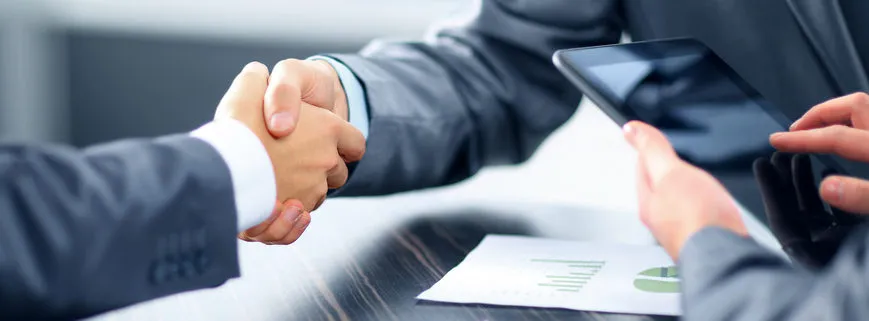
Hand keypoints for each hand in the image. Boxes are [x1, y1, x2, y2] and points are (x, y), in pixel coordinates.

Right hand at [214, 62, 365, 243]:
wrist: (224, 167)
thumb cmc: (238, 126)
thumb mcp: (248, 89)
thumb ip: (258, 80)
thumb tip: (258, 74)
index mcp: (327, 128)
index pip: (354, 141)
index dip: (345, 142)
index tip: (331, 143)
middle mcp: (327, 160)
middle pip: (338, 170)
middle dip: (323, 168)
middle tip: (294, 159)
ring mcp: (314, 189)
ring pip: (319, 193)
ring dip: (305, 188)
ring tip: (278, 179)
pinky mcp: (296, 213)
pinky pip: (302, 216)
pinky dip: (292, 212)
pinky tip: (273, 200)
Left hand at [624, 121, 747, 259]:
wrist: (727, 256)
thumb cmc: (698, 219)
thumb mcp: (671, 172)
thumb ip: (652, 149)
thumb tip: (631, 129)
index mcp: (649, 202)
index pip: (642, 168)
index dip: (648, 149)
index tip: (649, 138)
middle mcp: (662, 220)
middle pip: (660, 187)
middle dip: (667, 172)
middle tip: (670, 158)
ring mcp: (683, 232)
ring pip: (679, 203)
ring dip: (685, 190)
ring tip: (690, 180)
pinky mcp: (704, 240)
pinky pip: (699, 216)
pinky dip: (703, 206)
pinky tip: (712, 207)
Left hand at [753, 152, 860, 268]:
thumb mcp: (860, 235)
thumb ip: (850, 209)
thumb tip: (828, 184)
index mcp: (817, 260)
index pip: (782, 221)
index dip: (771, 191)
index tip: (761, 163)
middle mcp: (825, 256)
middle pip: (795, 215)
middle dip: (785, 184)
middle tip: (779, 155)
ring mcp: (841, 250)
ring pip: (816, 214)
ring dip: (806, 186)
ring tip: (800, 158)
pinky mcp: (856, 246)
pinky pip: (839, 218)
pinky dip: (833, 196)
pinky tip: (830, 172)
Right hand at [770, 92, 868, 212]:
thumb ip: (863, 195)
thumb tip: (827, 188)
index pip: (836, 136)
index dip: (802, 138)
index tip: (778, 141)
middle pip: (853, 106)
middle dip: (819, 114)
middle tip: (796, 130)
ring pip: (866, 110)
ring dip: (838, 116)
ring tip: (817, 129)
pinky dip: (856, 126)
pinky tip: (852, 143)